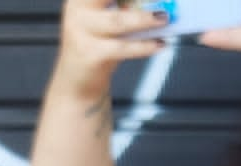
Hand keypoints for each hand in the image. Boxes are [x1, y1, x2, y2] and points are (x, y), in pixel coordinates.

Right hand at [53, 0, 167, 97]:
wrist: (78, 83)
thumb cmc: (99, 48)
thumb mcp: (110, 23)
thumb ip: (127, 11)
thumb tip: (159, 6)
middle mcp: (77, 10)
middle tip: (160, 7)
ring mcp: (80, 32)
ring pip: (117, 21)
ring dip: (144, 19)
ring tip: (163, 18)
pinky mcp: (89, 54)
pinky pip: (121, 47)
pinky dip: (144, 46)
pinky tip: (159, 44)